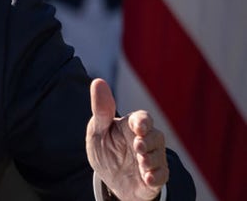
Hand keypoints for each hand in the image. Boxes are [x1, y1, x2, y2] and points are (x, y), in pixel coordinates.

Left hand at [86, 78, 167, 200]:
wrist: (110, 177)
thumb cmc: (105, 148)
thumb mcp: (98, 130)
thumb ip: (101, 110)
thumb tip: (98, 81)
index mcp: (131, 126)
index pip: (142, 119)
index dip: (142, 122)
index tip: (138, 127)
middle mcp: (146, 140)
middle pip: (156, 136)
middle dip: (148, 141)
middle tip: (138, 145)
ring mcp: (152, 159)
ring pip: (159, 156)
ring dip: (151, 159)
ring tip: (142, 162)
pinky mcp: (154, 177)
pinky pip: (162, 176)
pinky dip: (156, 176)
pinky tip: (148, 178)